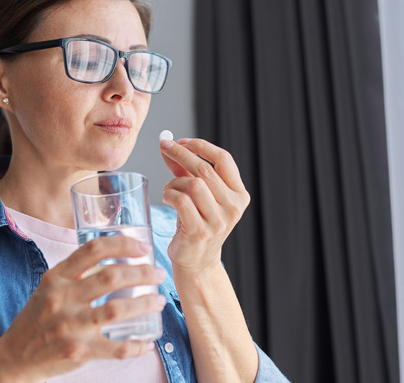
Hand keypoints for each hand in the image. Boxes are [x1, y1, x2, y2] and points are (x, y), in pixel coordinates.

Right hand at [0, 236, 165, 381]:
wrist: (14, 357)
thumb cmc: (37, 319)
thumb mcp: (49, 288)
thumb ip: (75, 273)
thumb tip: (114, 256)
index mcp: (56, 278)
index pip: (92, 250)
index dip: (122, 244)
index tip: (143, 247)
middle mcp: (62, 298)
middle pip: (111, 277)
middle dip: (143, 273)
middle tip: (158, 275)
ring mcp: (70, 326)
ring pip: (118, 309)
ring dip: (145, 304)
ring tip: (159, 301)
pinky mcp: (78, 351)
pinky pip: (116, 348)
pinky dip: (136, 345)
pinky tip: (147, 342)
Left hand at [159, 138, 249, 271]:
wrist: (197, 262)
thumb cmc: (196, 224)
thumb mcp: (197, 195)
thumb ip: (184, 170)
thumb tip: (167, 144)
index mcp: (239, 195)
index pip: (224, 159)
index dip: (202, 146)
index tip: (182, 140)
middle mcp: (233, 207)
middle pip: (205, 169)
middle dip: (181, 154)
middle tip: (165, 147)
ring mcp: (218, 221)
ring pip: (192, 184)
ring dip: (174, 181)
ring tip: (169, 188)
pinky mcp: (200, 232)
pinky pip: (181, 201)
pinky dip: (169, 194)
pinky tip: (167, 198)